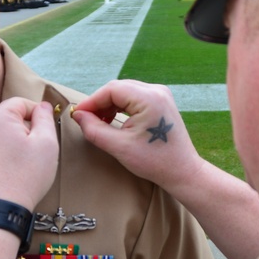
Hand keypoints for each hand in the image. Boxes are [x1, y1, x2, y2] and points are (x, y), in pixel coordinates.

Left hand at [0, 98, 58, 210]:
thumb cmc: (25, 176)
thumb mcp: (46, 143)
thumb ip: (45, 118)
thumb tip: (43, 106)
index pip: (22, 103)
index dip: (38, 113)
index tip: (47, 131)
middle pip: (9, 117)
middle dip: (25, 128)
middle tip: (37, 150)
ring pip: (0, 132)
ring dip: (14, 141)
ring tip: (23, 162)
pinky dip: (3, 152)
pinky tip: (11, 168)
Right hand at [72, 80, 202, 192]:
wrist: (182, 171)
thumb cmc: (154, 161)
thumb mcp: (119, 147)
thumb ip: (94, 129)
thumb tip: (78, 115)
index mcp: (149, 98)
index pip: (111, 90)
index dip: (91, 101)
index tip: (76, 114)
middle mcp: (157, 91)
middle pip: (118, 88)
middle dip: (99, 102)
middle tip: (85, 119)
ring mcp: (161, 94)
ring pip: (125, 91)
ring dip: (109, 103)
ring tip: (98, 121)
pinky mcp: (161, 101)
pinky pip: (134, 96)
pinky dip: (120, 105)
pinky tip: (112, 119)